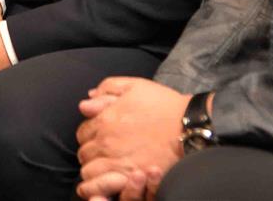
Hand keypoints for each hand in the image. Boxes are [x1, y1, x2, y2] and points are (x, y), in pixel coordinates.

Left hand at [75, 78, 186, 200]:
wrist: (189, 126)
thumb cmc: (164, 105)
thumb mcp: (134, 86)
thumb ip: (107, 89)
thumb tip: (87, 100)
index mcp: (105, 119)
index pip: (82, 133)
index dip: (90, 135)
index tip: (100, 137)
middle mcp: (106, 142)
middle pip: (84, 153)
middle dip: (91, 152)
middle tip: (104, 152)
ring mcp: (117, 161)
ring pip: (89, 171)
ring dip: (95, 168)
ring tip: (107, 166)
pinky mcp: (131, 177)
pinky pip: (103, 186)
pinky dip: (102, 184)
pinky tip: (111, 179)